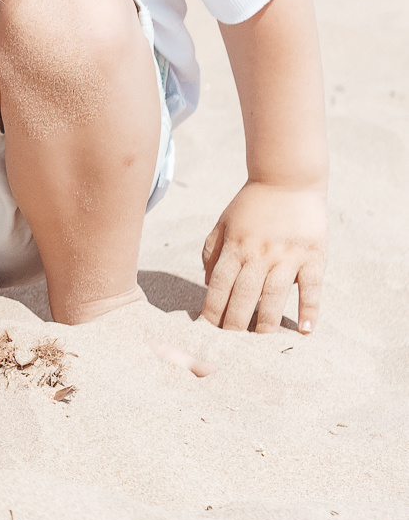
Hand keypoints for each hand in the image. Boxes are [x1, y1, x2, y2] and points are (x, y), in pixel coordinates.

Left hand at [201, 179, 326, 333]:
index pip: (219, 284)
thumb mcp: (223, 223)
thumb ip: (212, 252)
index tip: (209, 325)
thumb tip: (207, 284)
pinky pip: (311, 288)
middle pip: (244, 295)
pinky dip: (309, 310)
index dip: (213, 307)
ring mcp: (287, 256)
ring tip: (260, 336)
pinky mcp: (313, 257)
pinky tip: (305, 329)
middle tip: (231, 338)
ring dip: (266, 320)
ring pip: (274, 296)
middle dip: (235, 320)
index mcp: (235, 246)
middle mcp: (259, 254)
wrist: (287, 180)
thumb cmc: (251, 205)